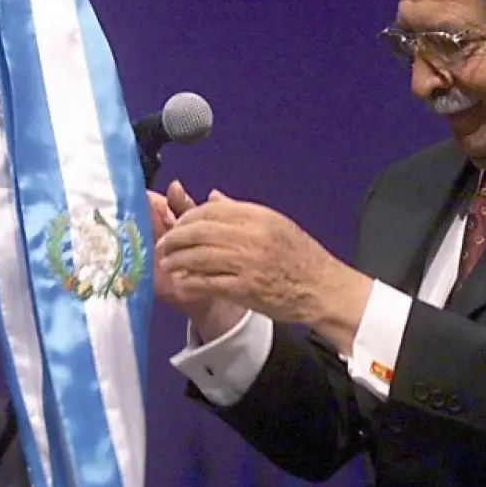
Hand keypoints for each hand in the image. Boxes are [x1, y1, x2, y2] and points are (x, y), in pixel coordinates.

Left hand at [155, 190, 371, 350]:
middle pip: (199, 231)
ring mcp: (247, 263)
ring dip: (178, 260)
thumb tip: (212, 198)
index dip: (187, 217)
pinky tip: (183, 282)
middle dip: (175, 238)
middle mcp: (251, 236)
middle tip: (163, 245)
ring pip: (199, 256)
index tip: (177, 225)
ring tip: (167, 264)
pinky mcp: (245, 288)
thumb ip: (240, 211)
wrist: (322, 287)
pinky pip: (209, 282)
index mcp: (257, 216)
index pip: (210, 210)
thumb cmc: (299, 255)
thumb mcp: (274, 224)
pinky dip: (191, 282)